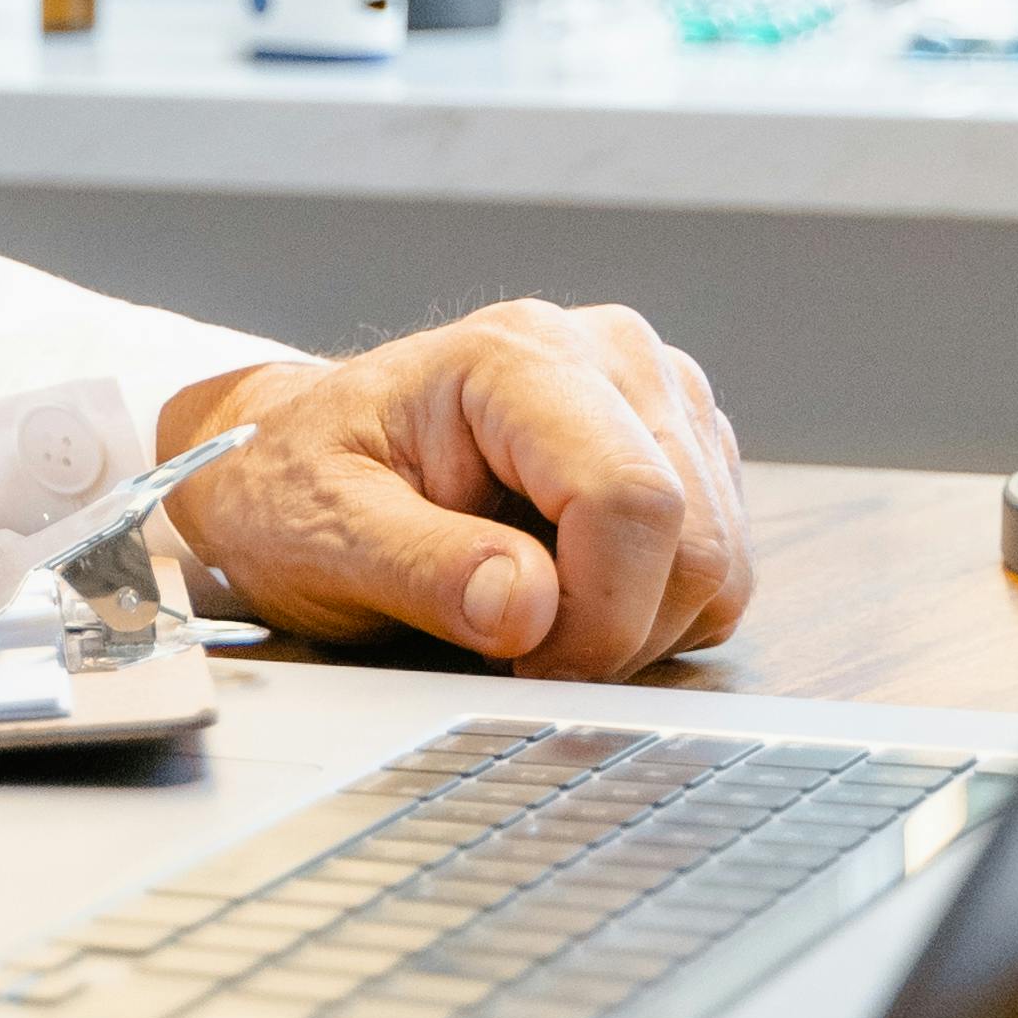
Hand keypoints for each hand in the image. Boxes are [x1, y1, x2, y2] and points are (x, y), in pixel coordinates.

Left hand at [155, 301, 751, 676]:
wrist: (297, 463)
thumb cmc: (301, 488)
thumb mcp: (323, 535)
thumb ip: (422, 568)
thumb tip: (528, 608)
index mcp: (517, 355)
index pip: (631, 498)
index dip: (597, 616)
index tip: (523, 662)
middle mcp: (610, 355)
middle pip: (694, 540)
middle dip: (614, 630)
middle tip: (516, 648)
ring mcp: (660, 396)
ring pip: (721, 562)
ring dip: (636, 626)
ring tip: (529, 605)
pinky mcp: (686, 448)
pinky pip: (718, 571)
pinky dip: (655, 613)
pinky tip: (570, 586)